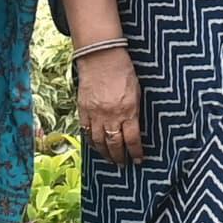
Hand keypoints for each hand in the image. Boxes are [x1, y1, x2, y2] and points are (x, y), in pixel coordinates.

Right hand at [76, 49, 144, 164]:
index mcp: (128, 111)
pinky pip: (87, 131)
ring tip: (110, 159)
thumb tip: (135, 128)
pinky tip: (96, 146)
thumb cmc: (123, 71)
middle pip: (114, 144)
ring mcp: (95, 114)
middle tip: (122, 164)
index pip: (132, 139)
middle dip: (119, 157)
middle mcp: (111, 116)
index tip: (138, 160)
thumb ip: (135, 111)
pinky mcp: (83, 110)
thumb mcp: (137, 91)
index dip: (136, 153)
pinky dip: (91, 141)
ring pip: (99, 142)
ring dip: (105, 153)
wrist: (101, 57)